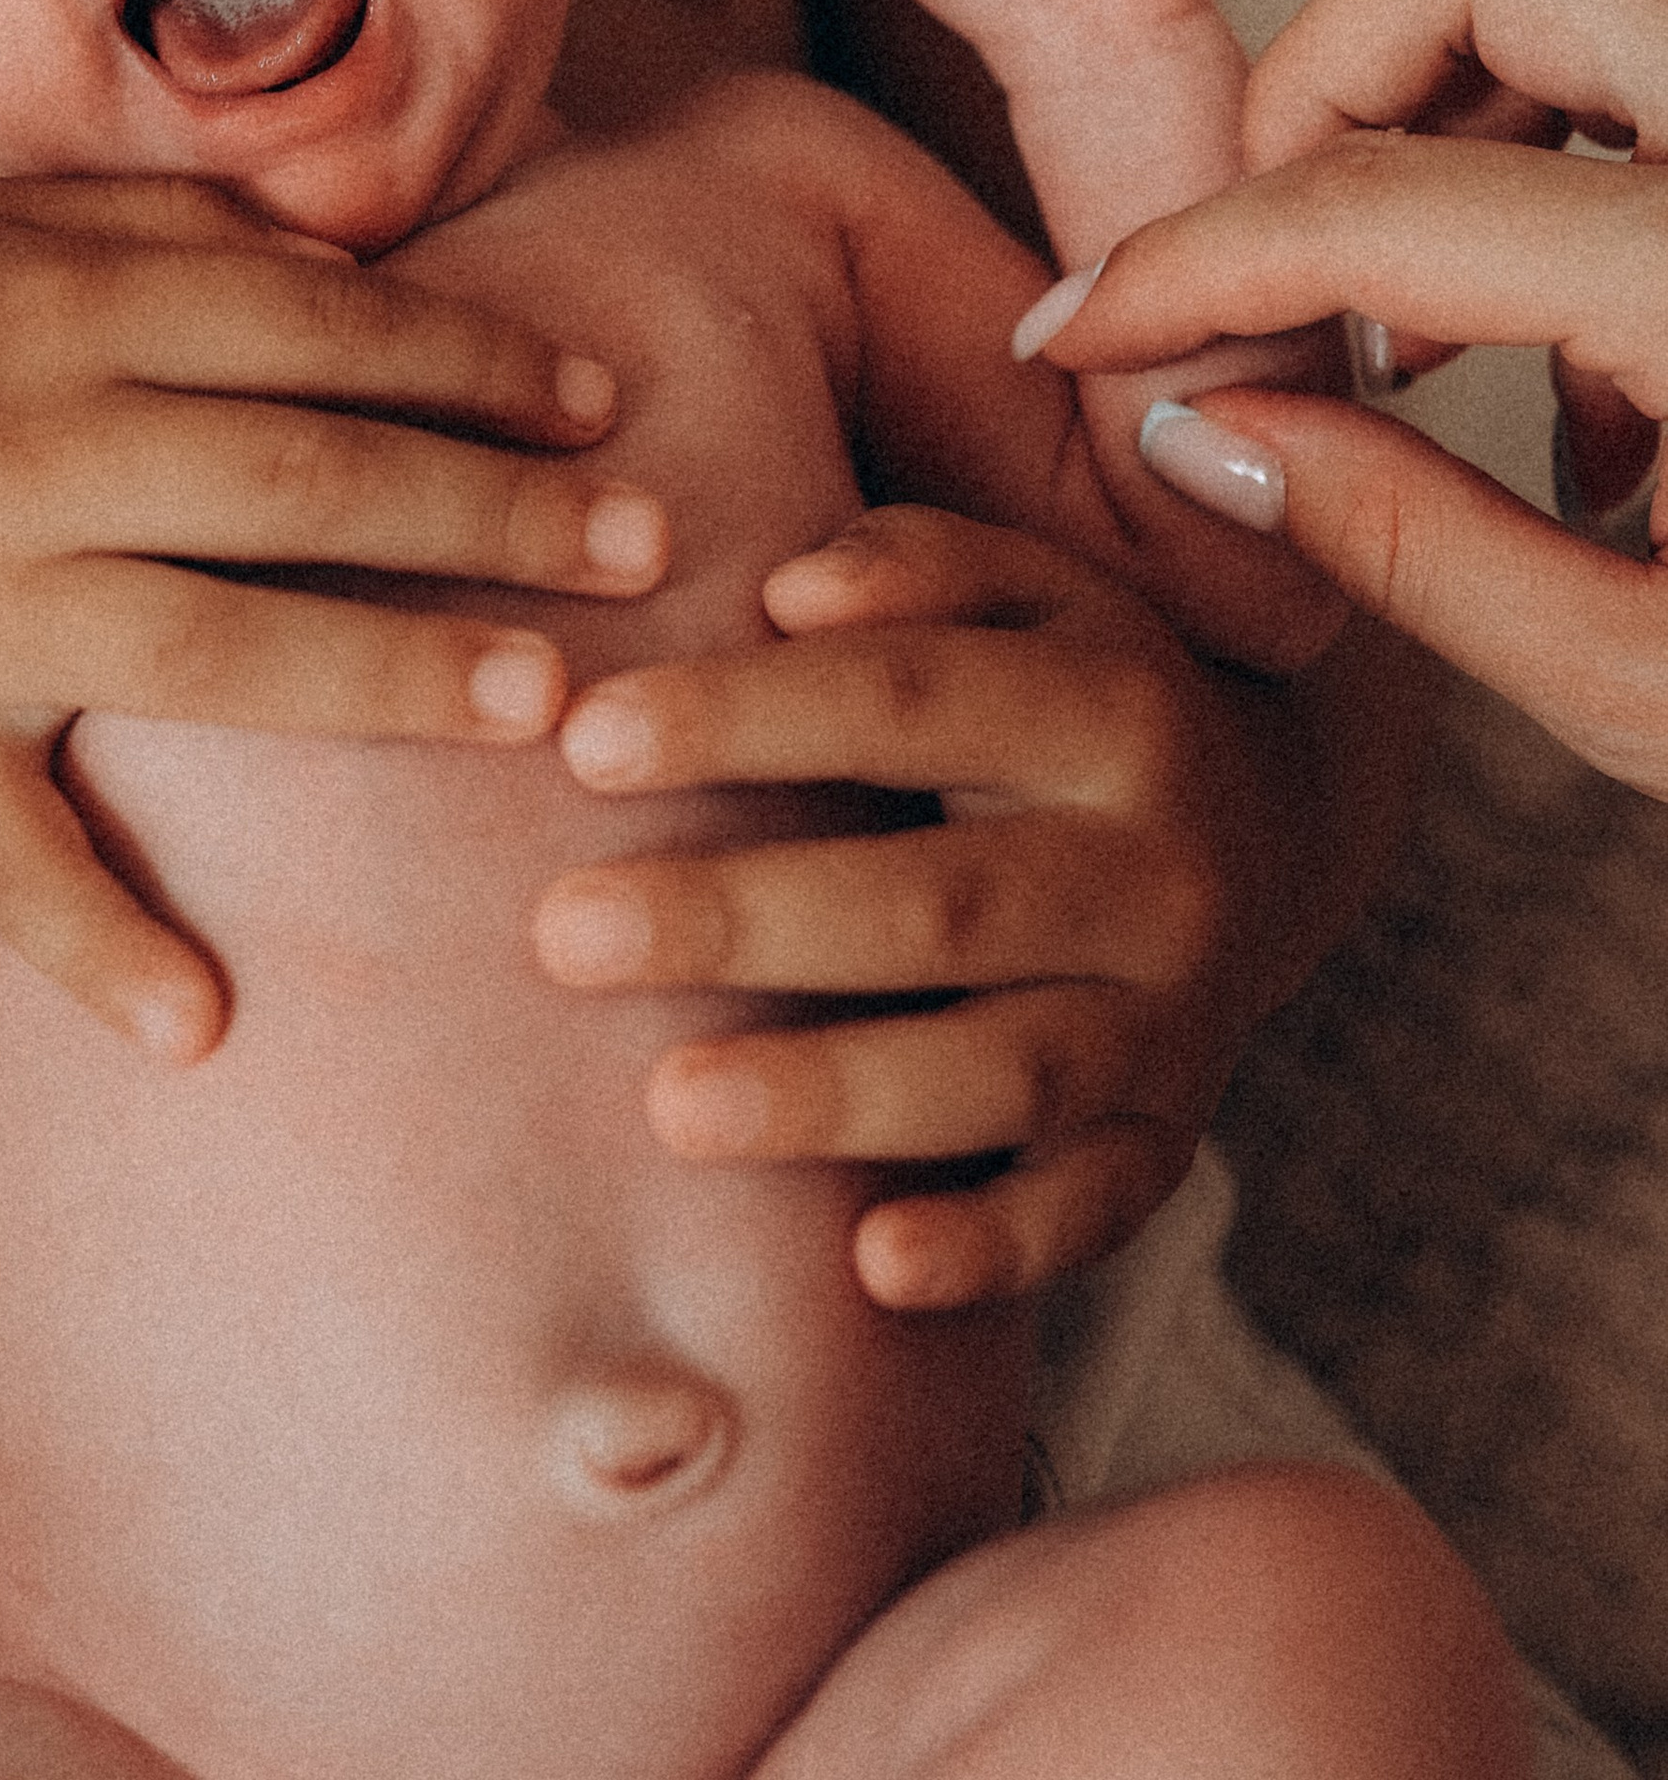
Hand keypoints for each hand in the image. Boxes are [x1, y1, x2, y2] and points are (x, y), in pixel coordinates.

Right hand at [0, 173, 660, 1058]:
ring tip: (540, 702)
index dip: (472, 359)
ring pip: (211, 650)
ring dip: (388, 673)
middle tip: (645, 548)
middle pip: (301, 479)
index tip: (595, 402)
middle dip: (490, 511)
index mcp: (54, 299)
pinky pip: (8, 860)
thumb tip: (363, 241)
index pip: (312, 326)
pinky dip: (102, 948)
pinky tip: (212, 1024)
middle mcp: (16, 444)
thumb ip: (168, 221)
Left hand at [529, 508, 1275, 1307]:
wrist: (1263, 831)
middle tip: (565, 934)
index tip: (584, 741)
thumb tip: (791, 589)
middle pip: (940, 900)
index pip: (907, 701)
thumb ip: (913, 563)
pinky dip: (992, 1248)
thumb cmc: (1058, 687)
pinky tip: (871, 1266)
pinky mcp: (1166, 1140)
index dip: (745, 718)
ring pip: (1006, 1070)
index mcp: (1113, 706)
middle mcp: (1155, 870)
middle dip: (745, 920)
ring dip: (836, 1092)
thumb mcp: (1022, 590)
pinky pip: (1090, 1212)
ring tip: (671, 1106)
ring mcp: (1173, 1021)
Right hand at [1034, 0, 1667, 794]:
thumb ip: (1412, 550)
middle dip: (1325, 82)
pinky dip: (1571, 187)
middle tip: (1272, 269)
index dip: (1184, 265)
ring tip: (1432, 369)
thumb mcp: (1657, 697)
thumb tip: (1205, 427)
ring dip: (1449, 126)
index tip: (1081, 331)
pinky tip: (1593, 423)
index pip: (1370, 206)